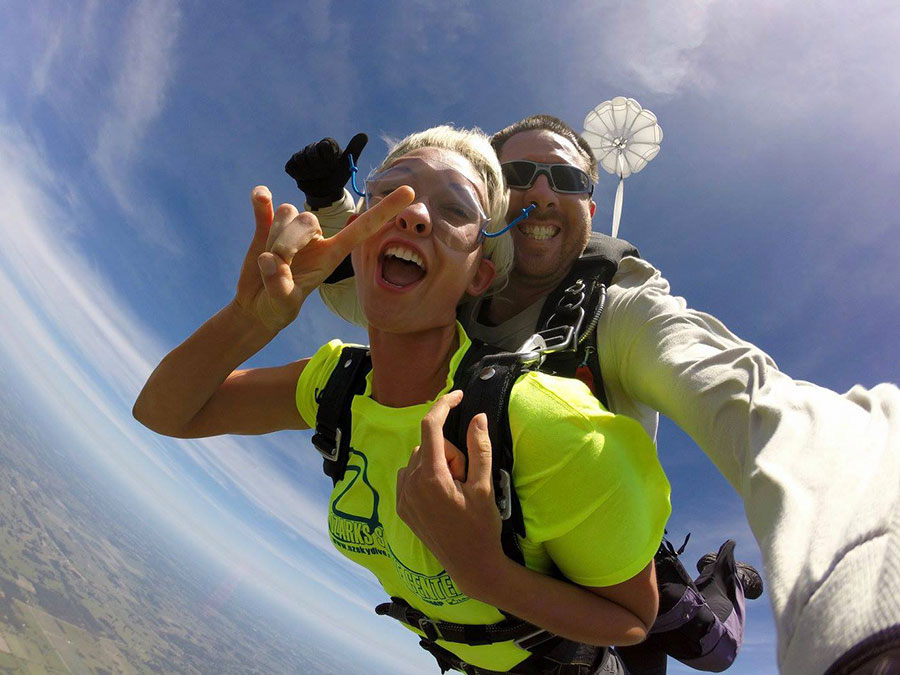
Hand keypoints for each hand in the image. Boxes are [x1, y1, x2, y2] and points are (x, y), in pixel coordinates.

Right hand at [233, 184, 412, 331]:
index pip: (364, 229)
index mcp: (332, 254)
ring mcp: (291, 230)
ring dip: (273, 235)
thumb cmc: (279, 308)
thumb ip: (279, 285)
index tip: (411, 191)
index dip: (385, 210)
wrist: (257, 305)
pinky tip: (260, 197)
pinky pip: (266, 203)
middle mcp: (316, 238)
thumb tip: (270, 259)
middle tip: (279, 266)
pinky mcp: (267, 226)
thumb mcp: (282, 305)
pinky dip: (261, 200)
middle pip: (307, 219)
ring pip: (287, 212)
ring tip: (269, 260)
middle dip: (288, 243)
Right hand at [284, 133, 367, 208]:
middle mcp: (314, 146)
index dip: (328, 160)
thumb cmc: (338, 176)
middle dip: (319, 168)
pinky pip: (292, 167)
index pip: (324, 147)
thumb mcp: (348, 165)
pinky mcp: (292, 163)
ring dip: (310, 173)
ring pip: (300, 161)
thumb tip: (364, 135)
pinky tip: (306, 177)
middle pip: (311, 154)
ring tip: (317, 176)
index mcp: (327, 144)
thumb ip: (354, 150)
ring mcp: (301, 154)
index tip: (333, 167)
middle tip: (325, 174)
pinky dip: (300, 176)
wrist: (325, 192)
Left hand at [396, 391, 503, 594]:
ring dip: (439, 464)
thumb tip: (477, 417)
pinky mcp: (402, 507)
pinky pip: (411, 475)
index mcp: (431, 477)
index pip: (431, 426)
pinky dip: (426, 476)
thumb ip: (479, 448)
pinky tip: (443, 497)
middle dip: (451, 453)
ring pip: (420, 459)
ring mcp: (403, 497)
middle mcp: (411, 484)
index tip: (459, 395)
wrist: (470, 566)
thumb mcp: (485, 486)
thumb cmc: (481, 527)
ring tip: (456, 491)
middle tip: (467, 478)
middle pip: (430, 445)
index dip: (445, 404)